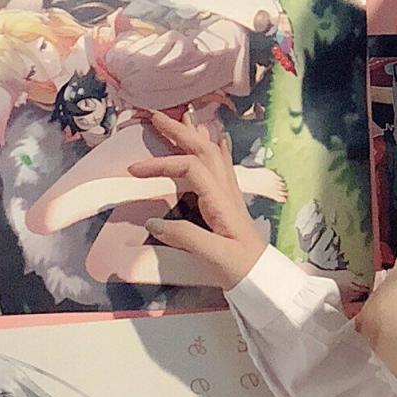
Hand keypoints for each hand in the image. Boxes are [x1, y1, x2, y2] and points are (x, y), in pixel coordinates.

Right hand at [131, 110, 269, 287]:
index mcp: (221, 201)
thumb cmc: (241, 268)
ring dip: (195, 135)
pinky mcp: (229, 203)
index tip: (133, 170)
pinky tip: (217, 140)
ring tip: (181, 119)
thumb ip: (185, 236)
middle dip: (180, 132)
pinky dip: (215, 149)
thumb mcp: (213, 255)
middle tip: (156, 117)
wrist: (264, 279)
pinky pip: (222, 167)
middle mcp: (227, 191)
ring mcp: (230, 195)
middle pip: (204, 151)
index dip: (162, 164)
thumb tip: (153, 221)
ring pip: (214, 155)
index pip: (191, 168)